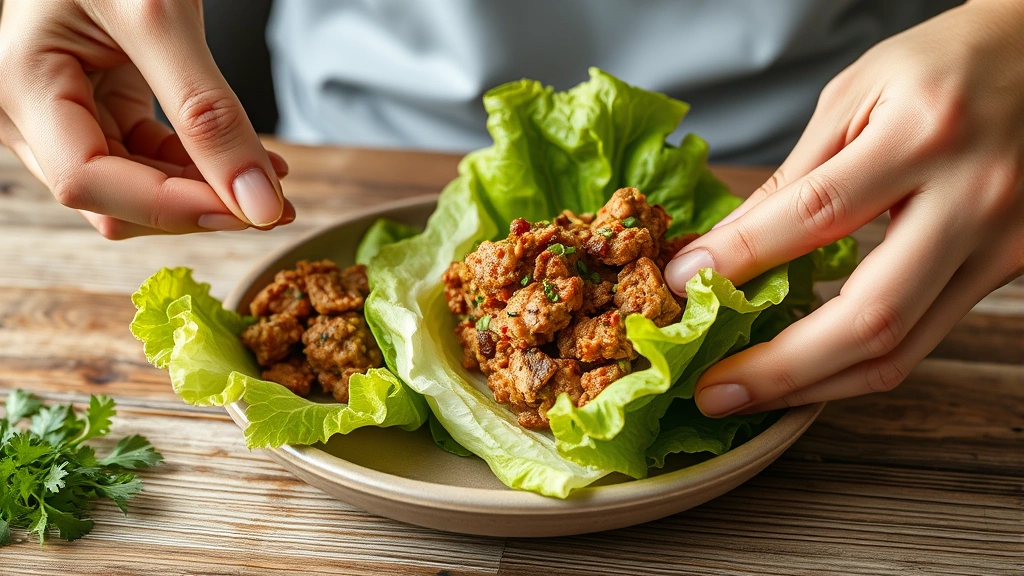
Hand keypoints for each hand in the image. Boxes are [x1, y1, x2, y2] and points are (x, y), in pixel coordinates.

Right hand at [0, 0, 293, 237]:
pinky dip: (200, 168)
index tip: (253, 209)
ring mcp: (64, 115)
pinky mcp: (100, 108)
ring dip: (206, 192)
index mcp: (19, 83)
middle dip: (198, 207)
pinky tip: (249, 163)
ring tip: (272, 180)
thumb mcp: (159, 16)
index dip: (174, 207)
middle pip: (114, 198)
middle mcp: (29, 112)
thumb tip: (259, 202)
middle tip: (277, 204)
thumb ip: (207, 112)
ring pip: (136, 189)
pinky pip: (148, 160)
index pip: (89, 180)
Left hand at [665, 0, 1023, 416]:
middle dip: (780, 368)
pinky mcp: (1009, 269)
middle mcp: (973, 197)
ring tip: (749, 395)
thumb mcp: (858, 93)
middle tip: (712, 391)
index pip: (816, 213)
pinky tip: (807, 369)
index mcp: (926, 133)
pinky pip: (924, 337)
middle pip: (871, 317)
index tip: (680, 282)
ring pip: (903, 349)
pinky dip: (857, 363)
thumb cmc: (947, 63)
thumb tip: (724, 248)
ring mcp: (1001, 243)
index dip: (740, 257)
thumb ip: (796, 177)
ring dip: (815, 385)